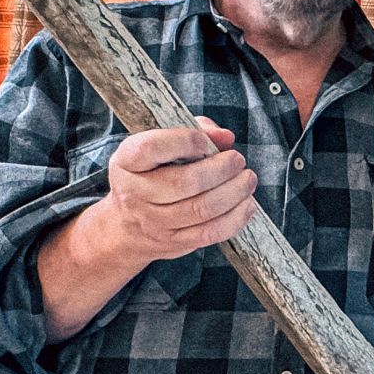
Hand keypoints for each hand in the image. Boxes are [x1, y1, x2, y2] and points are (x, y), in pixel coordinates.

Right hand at [101, 116, 257, 264]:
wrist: (125, 225)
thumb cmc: (152, 172)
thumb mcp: (160, 145)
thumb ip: (194, 131)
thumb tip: (226, 138)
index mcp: (127, 162)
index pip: (152, 148)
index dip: (186, 141)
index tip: (206, 141)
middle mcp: (134, 193)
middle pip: (185, 182)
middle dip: (221, 169)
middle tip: (238, 160)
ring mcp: (153, 222)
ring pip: (201, 209)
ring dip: (234, 192)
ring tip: (247, 180)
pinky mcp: (173, 242)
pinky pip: (209, 233)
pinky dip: (235, 219)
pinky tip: (247, 204)